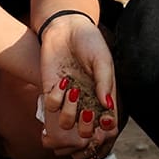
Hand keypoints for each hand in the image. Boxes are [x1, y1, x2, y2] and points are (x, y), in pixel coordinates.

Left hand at [39, 16, 119, 158]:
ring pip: (66, 122)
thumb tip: (108, 106)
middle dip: (86, 127)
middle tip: (87, 112)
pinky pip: (51, 106)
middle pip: (86, 130)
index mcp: (102, 95)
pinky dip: (56, 98)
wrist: (65, 27)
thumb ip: (105, 82)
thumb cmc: (89, 42)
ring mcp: (68, 98)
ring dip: (70, 111)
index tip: (104, 120)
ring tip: (74, 90)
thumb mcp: (102, 59)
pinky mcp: (50, 91)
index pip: (107, 122)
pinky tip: (62, 82)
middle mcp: (86, 101)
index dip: (106, 129)